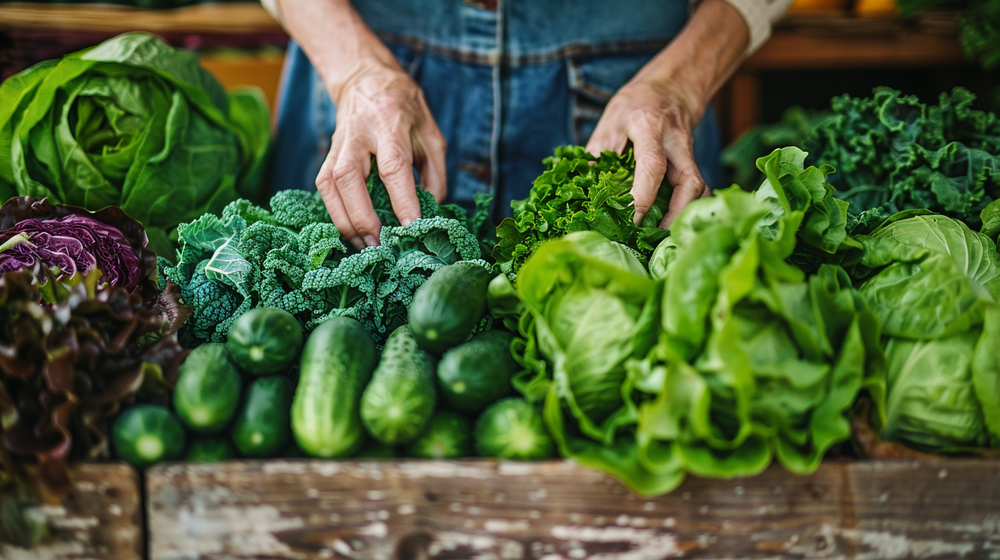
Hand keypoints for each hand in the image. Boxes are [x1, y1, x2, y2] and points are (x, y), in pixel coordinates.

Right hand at [315, 63, 446, 248]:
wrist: (364, 80)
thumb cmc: (404, 108)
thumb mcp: (431, 133)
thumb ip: (435, 173)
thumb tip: (430, 211)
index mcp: (390, 124)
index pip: (393, 166)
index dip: (401, 200)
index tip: (411, 227)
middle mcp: (358, 135)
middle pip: (350, 178)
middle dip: (363, 217)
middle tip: (381, 244)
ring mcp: (337, 146)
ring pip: (330, 186)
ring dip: (345, 221)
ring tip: (366, 246)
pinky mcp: (327, 157)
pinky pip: (324, 190)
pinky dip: (336, 214)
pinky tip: (352, 233)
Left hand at [586, 76, 710, 228]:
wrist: (670, 87)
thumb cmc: (634, 106)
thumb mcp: (609, 122)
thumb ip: (598, 154)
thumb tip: (584, 193)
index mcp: (650, 128)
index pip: (652, 166)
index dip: (642, 197)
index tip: (629, 220)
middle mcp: (676, 142)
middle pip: (689, 182)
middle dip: (674, 215)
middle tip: (652, 239)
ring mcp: (689, 154)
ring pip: (699, 188)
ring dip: (683, 215)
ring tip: (661, 237)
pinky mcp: (693, 164)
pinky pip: (698, 190)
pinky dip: (688, 209)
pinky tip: (672, 223)